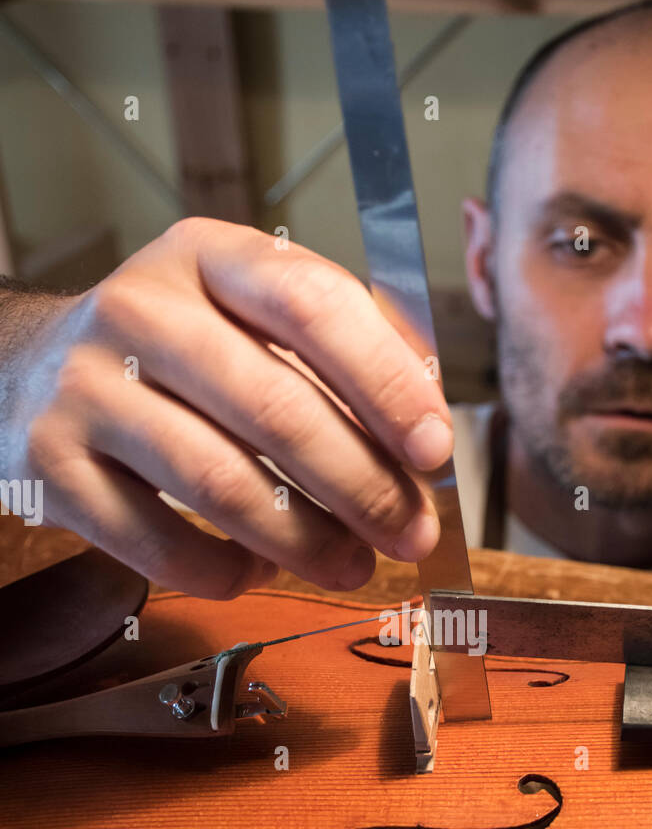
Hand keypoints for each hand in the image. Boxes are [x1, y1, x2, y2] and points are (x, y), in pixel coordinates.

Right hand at [5, 218, 452, 598]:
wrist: (26, 374)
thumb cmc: (172, 353)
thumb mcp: (244, 311)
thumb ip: (338, 347)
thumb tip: (428, 416)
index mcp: (204, 256)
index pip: (311, 305)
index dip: (386, 382)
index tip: (434, 447)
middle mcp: (138, 311)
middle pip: (276, 408)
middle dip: (363, 487)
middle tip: (411, 535)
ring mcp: (88, 391)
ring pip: (222, 485)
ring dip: (307, 542)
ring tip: (354, 566)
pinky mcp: (55, 470)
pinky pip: (163, 545)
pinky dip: (227, 572)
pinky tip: (260, 570)